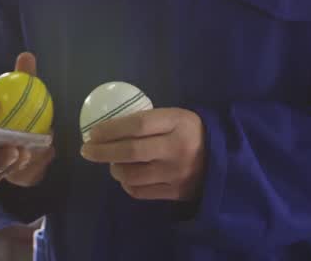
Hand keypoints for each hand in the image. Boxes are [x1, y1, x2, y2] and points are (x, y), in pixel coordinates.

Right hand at [0, 52, 56, 187]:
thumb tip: (26, 55)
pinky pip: (23, 173)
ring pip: (4, 161)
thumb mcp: (25, 94)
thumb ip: (25, 77)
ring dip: (21, 154)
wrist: (34, 145)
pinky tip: (47, 154)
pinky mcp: (8, 178)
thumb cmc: (24, 113)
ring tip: (37, 147)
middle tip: (17, 137)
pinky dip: (37, 163)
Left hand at [80, 108, 205, 201]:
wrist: (224, 160)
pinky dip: (127, 184)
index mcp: (178, 123)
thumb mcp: (176, 117)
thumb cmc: (192, 132)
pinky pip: (140, 191)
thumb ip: (149, 121)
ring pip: (132, 174)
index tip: (93, 132)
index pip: (138, 125)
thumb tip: (109, 128)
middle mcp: (176, 149)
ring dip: (114, 168)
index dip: (111, 129)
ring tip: (111, 163)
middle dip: (102, 151)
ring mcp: (176, 174)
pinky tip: (126, 176)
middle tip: (86, 150)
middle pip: (131, 151)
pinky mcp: (175, 193)